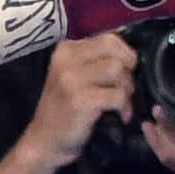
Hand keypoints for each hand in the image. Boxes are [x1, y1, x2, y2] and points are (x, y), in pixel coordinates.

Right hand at [6, 35, 138, 173]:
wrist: (45, 141)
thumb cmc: (65, 106)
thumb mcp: (75, 73)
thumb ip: (96, 54)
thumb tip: (126, 33)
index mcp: (66, 49)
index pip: (108, 36)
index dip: (125, 52)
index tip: (127, 69)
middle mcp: (66, 59)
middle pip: (113, 46)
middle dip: (128, 65)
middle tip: (126, 84)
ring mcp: (71, 79)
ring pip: (117, 69)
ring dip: (128, 87)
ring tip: (123, 101)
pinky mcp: (80, 99)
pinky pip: (117, 94)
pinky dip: (125, 106)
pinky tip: (121, 115)